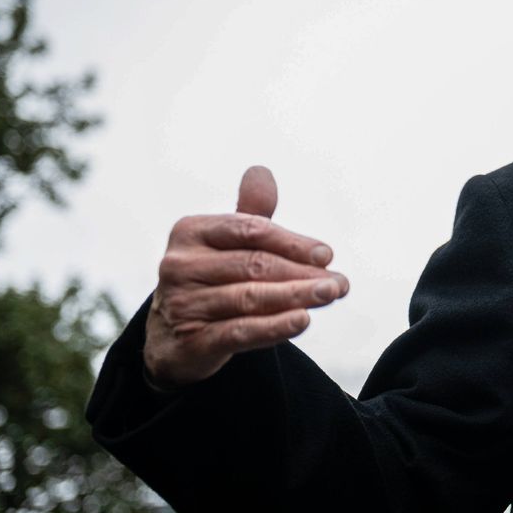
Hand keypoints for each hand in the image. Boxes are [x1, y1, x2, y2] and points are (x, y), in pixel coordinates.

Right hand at [143, 166, 348, 387]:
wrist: (173, 336)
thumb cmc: (211, 279)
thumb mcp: (227, 243)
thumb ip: (250, 213)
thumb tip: (260, 172)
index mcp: (191, 231)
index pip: (250, 231)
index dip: (292, 242)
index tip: (327, 254)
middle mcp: (181, 265)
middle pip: (254, 265)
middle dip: (302, 273)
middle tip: (338, 283)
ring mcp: (182, 304)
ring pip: (250, 298)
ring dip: (297, 297)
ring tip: (330, 295)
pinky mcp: (191, 341)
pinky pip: (240, 331)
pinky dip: (274, 326)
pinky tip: (302, 320)